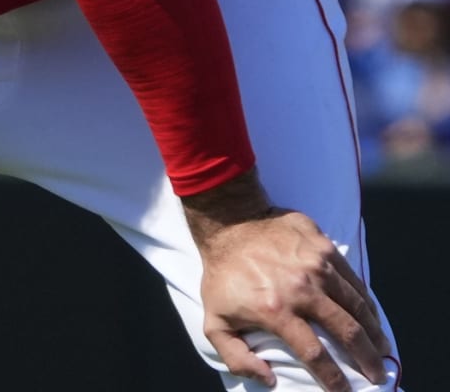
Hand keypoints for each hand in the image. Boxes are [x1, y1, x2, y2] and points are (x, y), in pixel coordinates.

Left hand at [186, 184, 390, 391]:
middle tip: (377, 375)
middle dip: (368, 360)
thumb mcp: (214, 320)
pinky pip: (353, 278)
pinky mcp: (322, 244)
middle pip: (348, 331)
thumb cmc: (222, 274)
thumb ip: (235, 357)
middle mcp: (301, 288)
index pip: (315, 354)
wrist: (228, 221)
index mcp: (275, 310)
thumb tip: (269, 379)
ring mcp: (315, 264)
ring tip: (382, 349)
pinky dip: (366, 301)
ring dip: (374, 331)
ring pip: (357, 305)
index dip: (334, 379)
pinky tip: (371, 314)